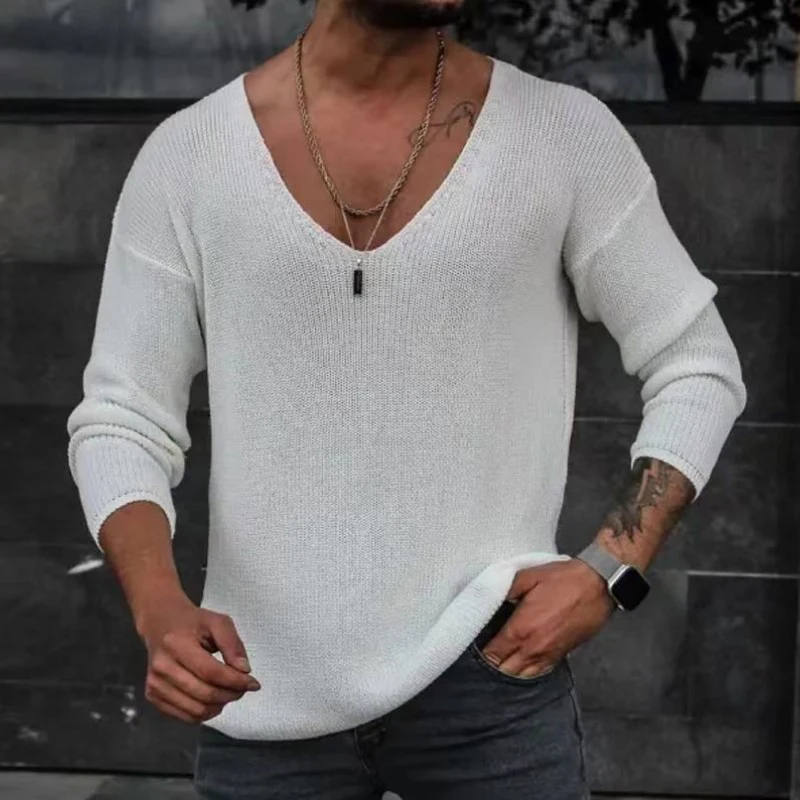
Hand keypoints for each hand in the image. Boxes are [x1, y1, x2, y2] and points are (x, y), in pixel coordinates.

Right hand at [136, 593, 260, 723]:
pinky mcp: (153, 696)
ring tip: (229, 692)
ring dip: (220, 705)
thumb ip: (233, 644)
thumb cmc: (193, 623)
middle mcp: (162, 667)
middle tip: (243, 688)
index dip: (236, 681)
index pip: (211, 672)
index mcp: (176, 644)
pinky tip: (214, 700)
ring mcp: (155, 684)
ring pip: (196, 710)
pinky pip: (185, 716)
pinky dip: (205, 713)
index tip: (254, 683)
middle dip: (231, 694)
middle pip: (204, 694)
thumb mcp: (218, 622)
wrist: (161, 624)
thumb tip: (244, 671)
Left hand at [479, 558, 614, 677]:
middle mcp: (533, 648)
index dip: (483, 653)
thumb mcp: (527, 576)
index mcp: (521, 629)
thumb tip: (489, 600)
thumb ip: (504, 590)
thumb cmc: (562, 579)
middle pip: (506, 670)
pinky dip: (528, 672)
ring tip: (501, 662)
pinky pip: (540, 672)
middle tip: (486, 655)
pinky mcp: (562, 655)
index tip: (476, 647)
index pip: (494, 653)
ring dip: (510, 671)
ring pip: (523, 676)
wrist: (597, 585)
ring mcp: (549, 654)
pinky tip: (522, 666)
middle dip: (494, 665)